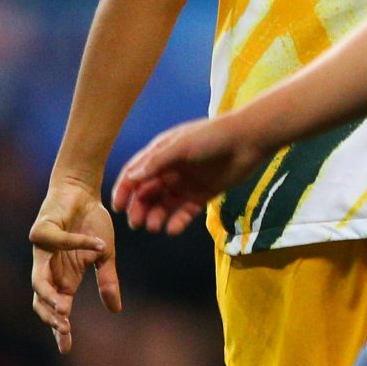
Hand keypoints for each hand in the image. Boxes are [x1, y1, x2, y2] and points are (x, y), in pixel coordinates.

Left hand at [29, 176, 121, 352]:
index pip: (58, 309)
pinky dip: (81, 243)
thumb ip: (108, 281)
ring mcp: (42, 252)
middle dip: (51, 318)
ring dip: (49, 296)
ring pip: (38, 281)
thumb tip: (115, 311)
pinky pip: (59, 242)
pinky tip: (100, 245)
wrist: (82, 193)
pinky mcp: (41, 232)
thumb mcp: (106, 256)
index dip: (59, 329)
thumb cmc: (92, 224)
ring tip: (63, 308)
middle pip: (41, 301)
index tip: (65, 349)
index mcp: (63, 278)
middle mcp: (49, 269)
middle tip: (64, 329)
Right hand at [111, 115, 269, 235]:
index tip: (118, 207)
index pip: (135, 174)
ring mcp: (186, 183)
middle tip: (136, 223)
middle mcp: (170, 170)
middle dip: (139, 208)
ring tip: (154, 227)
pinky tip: (173, 229)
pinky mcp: (202, 194)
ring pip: (164, 205)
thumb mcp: (181, 145)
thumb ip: (156, 162)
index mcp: (161, 154)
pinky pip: (185, 211)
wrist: (248, 140)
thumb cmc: (212, 136)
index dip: (124, 190)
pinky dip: (178, 221)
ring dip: (156, 216)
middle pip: (148, 193)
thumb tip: (131, 178)